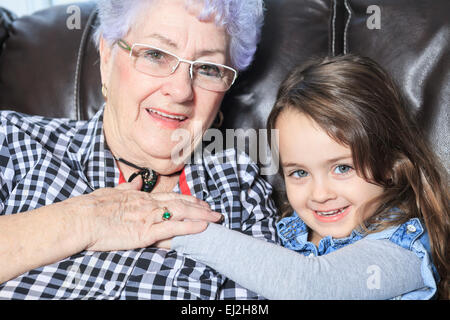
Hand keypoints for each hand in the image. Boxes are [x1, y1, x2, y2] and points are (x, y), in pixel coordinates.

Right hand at [67, 178, 221, 251]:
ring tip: (215, 219)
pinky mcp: (145, 233)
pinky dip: (189, 228)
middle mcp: (149, 205)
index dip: (188, 199)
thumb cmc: (92, 207)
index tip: (200, 202)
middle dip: (200, 208)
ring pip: (182, 214)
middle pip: (181, 204)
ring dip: (201, 216)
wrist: (81, 219)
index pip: (171, 196)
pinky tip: (202, 228)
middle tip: (214, 211)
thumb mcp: (111, 193)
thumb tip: (137, 183)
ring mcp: (149, 218)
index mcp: (141, 197)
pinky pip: (172, 228)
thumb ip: (127, 188)